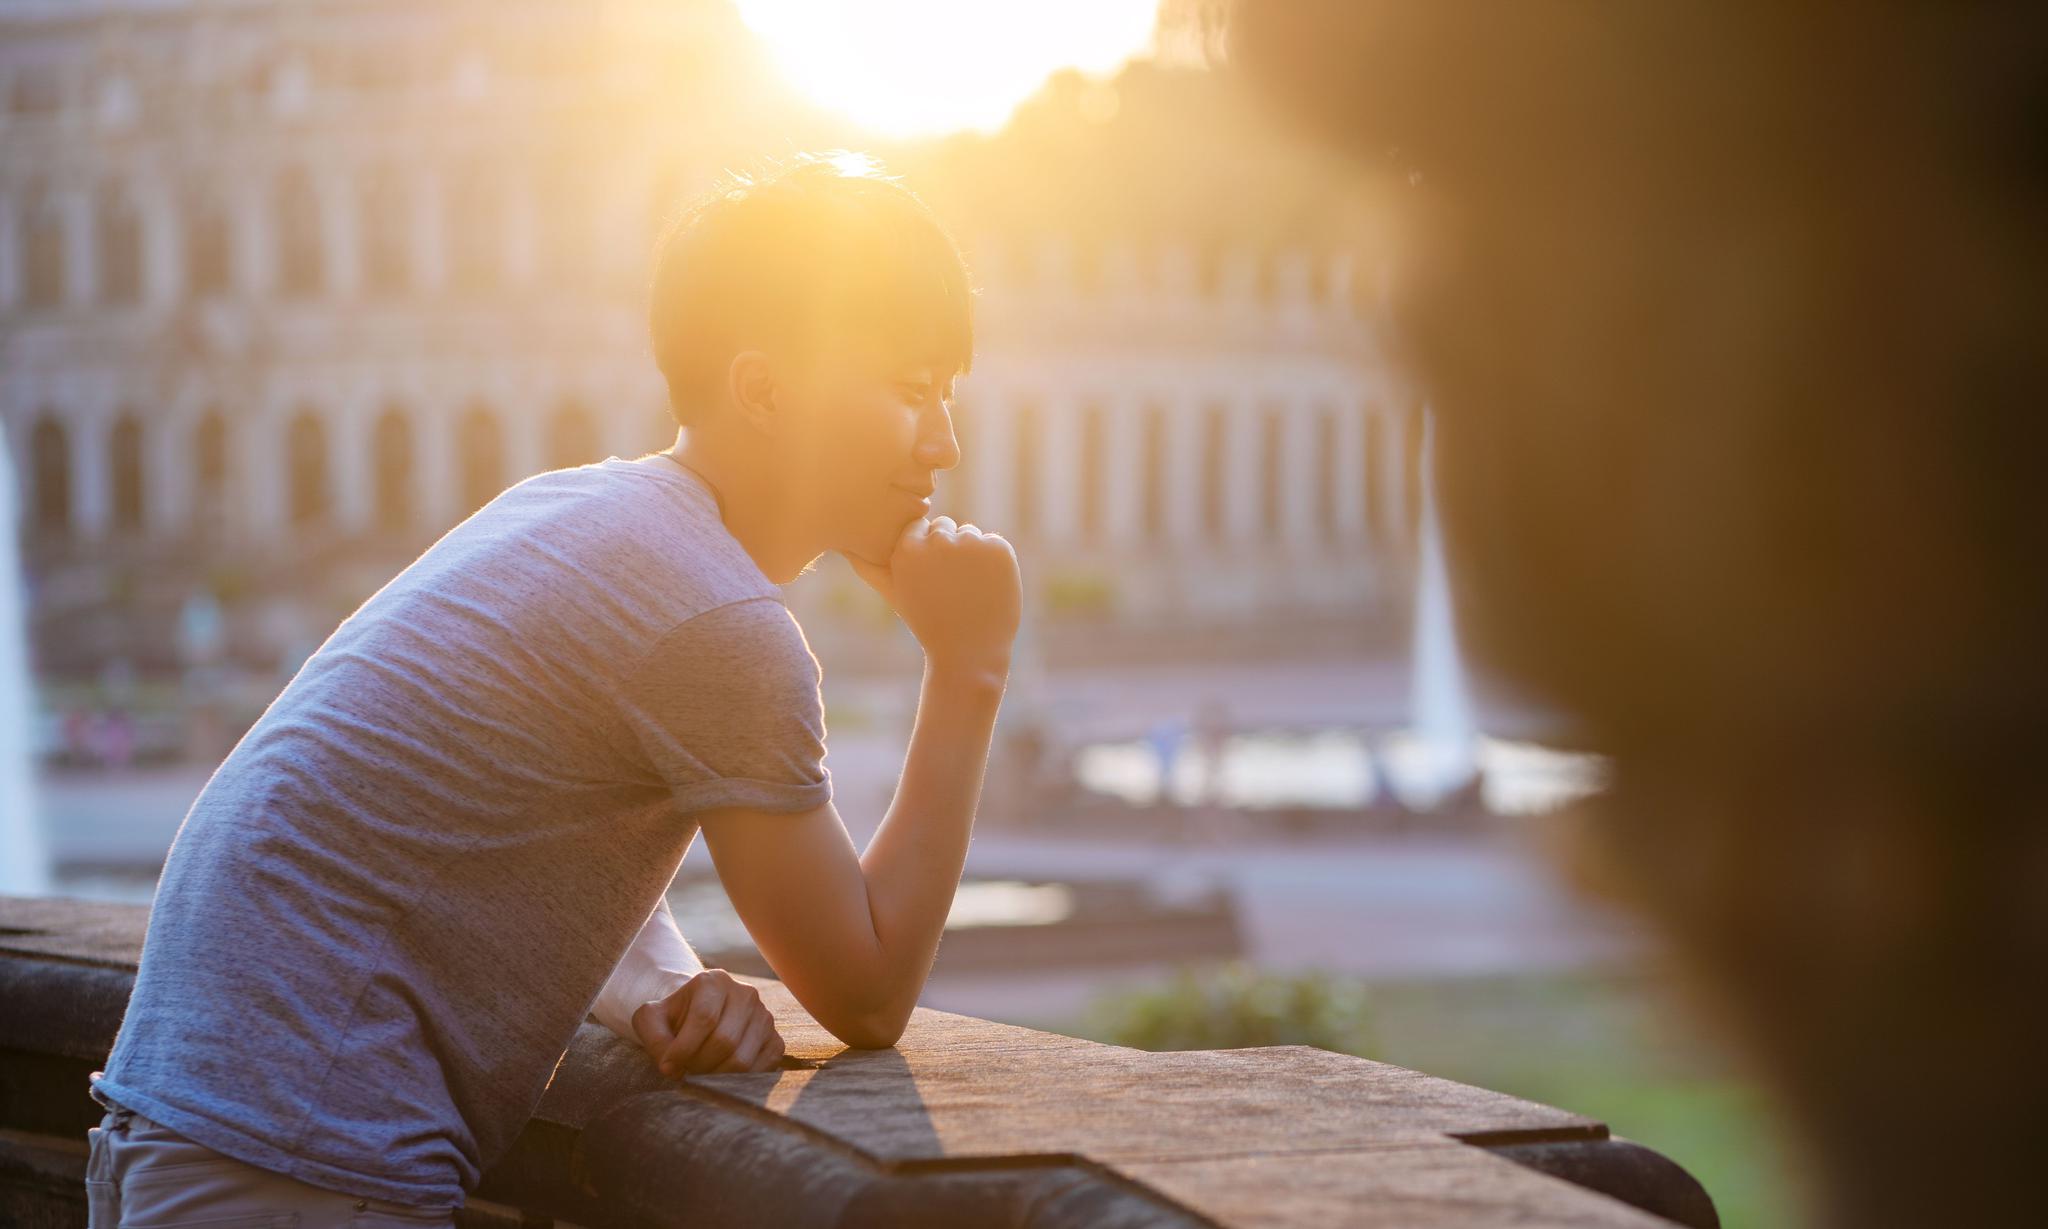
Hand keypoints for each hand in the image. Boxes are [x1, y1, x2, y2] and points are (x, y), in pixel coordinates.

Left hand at [630, 969, 785, 1075]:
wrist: (697, 1019)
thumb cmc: (673, 1019)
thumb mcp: (651, 1020)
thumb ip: (654, 1039)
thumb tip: (671, 1066)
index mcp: (714, 981)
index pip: (705, 1019)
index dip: (684, 1049)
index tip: (667, 1067)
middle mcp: (745, 994)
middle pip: (724, 1041)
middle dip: (698, 1065)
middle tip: (684, 1071)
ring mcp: (764, 1017)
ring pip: (742, 1059)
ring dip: (715, 1076)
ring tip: (700, 1071)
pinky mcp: (775, 1040)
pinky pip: (760, 1069)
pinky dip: (737, 1081)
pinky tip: (720, 1073)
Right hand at [846, 516, 1020, 674]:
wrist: (968, 653)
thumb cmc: (927, 622)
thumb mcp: (893, 592)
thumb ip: (868, 566)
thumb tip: (843, 546)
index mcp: (907, 548)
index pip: (919, 527)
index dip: (925, 553)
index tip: (928, 578)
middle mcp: (938, 540)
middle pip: (945, 527)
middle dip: (948, 551)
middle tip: (949, 587)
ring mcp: (971, 543)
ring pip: (970, 534)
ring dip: (971, 555)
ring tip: (966, 589)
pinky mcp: (998, 549)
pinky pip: (994, 544)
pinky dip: (994, 563)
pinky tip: (986, 587)